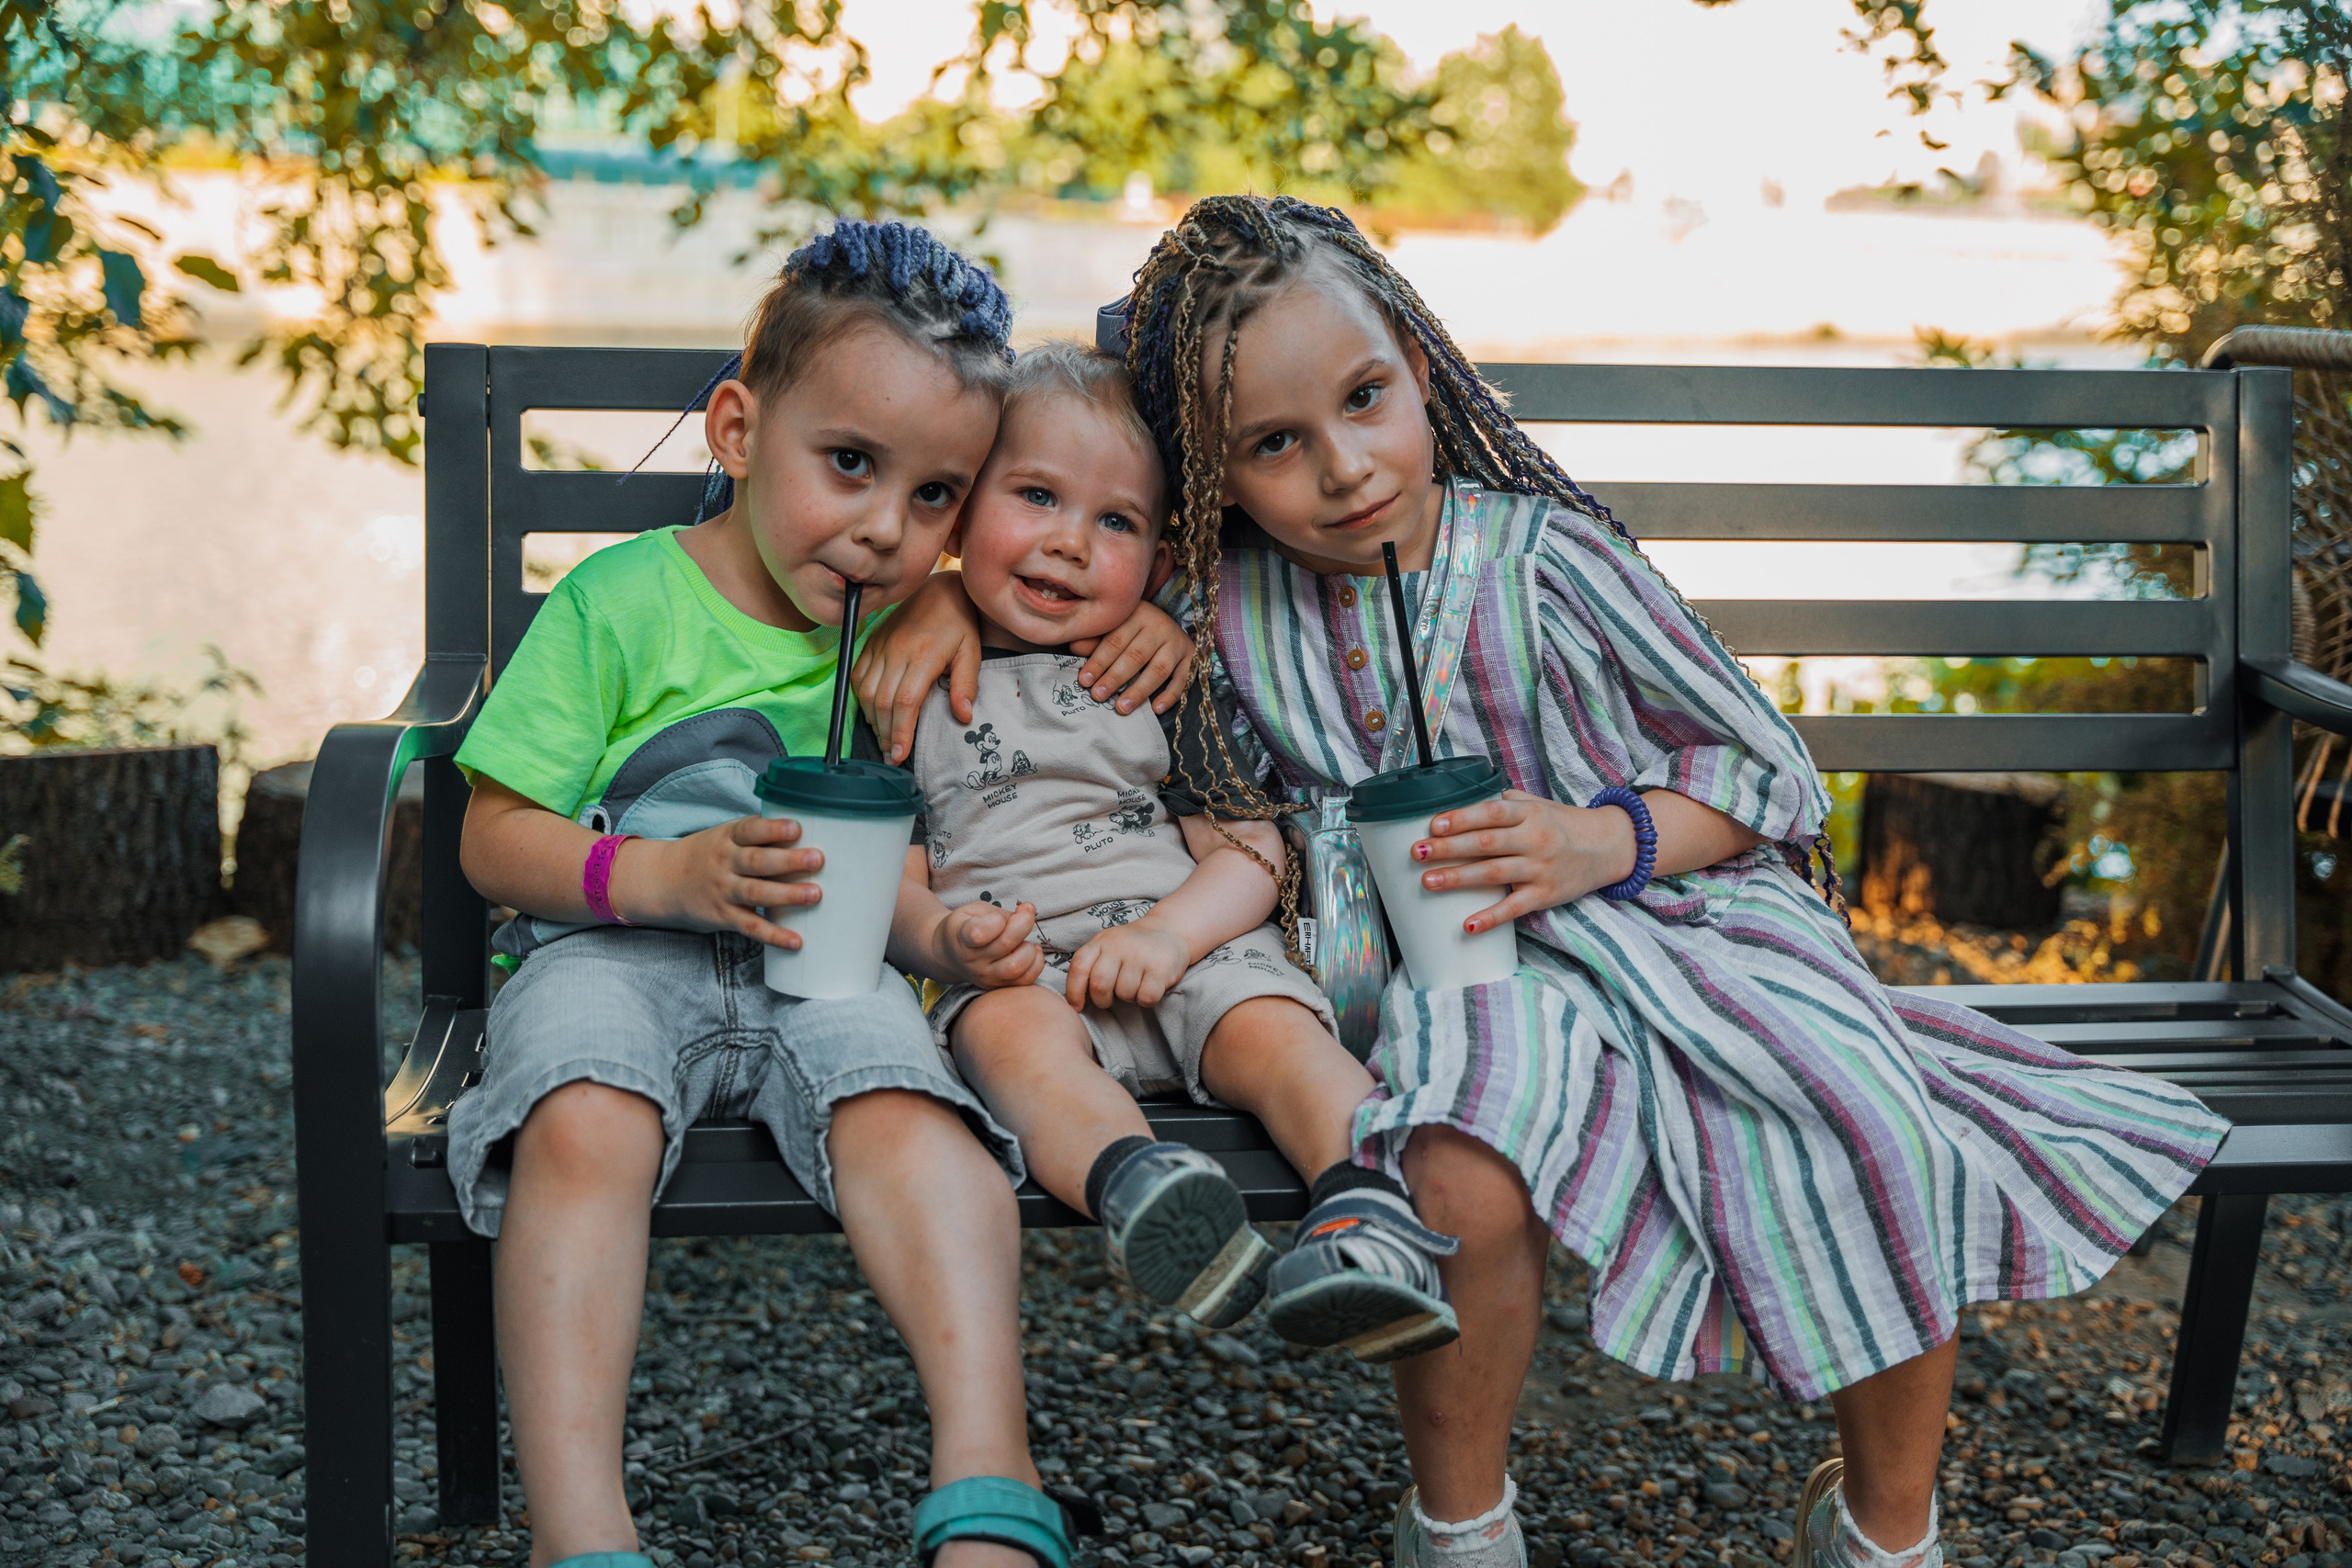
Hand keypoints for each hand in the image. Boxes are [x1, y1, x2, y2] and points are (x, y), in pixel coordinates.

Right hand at [612, 815, 825, 947]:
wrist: (665, 880)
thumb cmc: (709, 854)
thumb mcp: (725, 836)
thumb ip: (757, 834)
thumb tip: (808, 828)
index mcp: (728, 838)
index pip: (750, 830)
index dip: (773, 829)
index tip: (796, 829)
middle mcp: (725, 863)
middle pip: (757, 861)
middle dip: (788, 861)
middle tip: (817, 860)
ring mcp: (723, 891)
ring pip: (757, 893)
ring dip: (787, 894)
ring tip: (815, 895)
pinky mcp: (724, 916)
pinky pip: (751, 927)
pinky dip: (773, 936)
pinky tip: (796, 941)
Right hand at [853, 571, 981, 762]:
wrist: (939, 589)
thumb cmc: (959, 623)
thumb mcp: (971, 651)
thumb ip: (967, 684)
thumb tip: (963, 717)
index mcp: (923, 655)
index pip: (905, 701)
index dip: (900, 730)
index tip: (901, 754)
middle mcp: (896, 652)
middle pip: (882, 702)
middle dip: (886, 734)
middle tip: (893, 755)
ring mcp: (880, 646)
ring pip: (866, 692)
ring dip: (873, 720)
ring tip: (885, 740)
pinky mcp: (871, 643)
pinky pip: (857, 675)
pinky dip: (861, 699)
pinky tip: (873, 714)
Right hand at [933, 900, 1046, 988]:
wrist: (950, 955)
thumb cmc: (965, 927)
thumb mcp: (974, 911)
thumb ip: (1001, 911)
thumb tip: (1028, 911)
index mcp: (962, 937)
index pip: (978, 933)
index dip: (996, 919)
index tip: (999, 915)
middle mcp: (973, 961)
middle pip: (1005, 944)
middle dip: (1023, 923)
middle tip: (1026, 913)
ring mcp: (986, 977)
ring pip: (1016, 966)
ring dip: (1028, 948)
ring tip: (1024, 940)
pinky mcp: (999, 986)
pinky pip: (1025, 980)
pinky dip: (1036, 963)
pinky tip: (1030, 951)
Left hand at [1066, 923, 1192, 1008]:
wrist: (1170, 930)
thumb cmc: (1133, 947)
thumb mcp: (1108, 946)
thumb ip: (1091, 966)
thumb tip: (1075, 1001)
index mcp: (1102, 941)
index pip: (1079, 966)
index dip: (1074, 990)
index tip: (1078, 1006)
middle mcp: (1119, 944)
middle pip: (1099, 985)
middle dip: (1103, 1000)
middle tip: (1111, 998)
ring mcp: (1140, 955)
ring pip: (1124, 994)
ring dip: (1129, 998)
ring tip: (1135, 984)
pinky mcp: (1160, 968)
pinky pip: (1145, 998)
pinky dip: (1146, 1000)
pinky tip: (1150, 987)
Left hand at [1069, 601, 1194, 715]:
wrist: (1168, 621)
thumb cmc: (1132, 628)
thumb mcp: (1114, 627)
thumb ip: (1095, 638)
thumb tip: (1074, 648)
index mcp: (1136, 614)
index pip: (1114, 640)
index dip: (1098, 661)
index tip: (1084, 681)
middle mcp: (1159, 625)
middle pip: (1135, 656)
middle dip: (1115, 678)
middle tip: (1099, 696)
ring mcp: (1177, 642)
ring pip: (1158, 669)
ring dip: (1139, 691)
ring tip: (1122, 708)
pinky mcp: (1191, 656)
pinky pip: (1183, 679)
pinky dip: (1170, 695)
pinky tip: (1156, 709)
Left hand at [1409, 790, 1637, 933]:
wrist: (1608, 847)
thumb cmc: (1564, 824)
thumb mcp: (1539, 805)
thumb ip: (1506, 803)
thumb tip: (1467, 800)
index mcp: (1529, 814)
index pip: (1491, 814)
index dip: (1462, 818)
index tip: (1434, 825)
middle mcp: (1534, 840)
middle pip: (1486, 843)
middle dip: (1449, 848)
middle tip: (1418, 852)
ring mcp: (1540, 869)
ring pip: (1494, 874)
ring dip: (1458, 878)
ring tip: (1427, 882)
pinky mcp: (1545, 895)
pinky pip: (1514, 908)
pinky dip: (1491, 918)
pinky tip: (1468, 926)